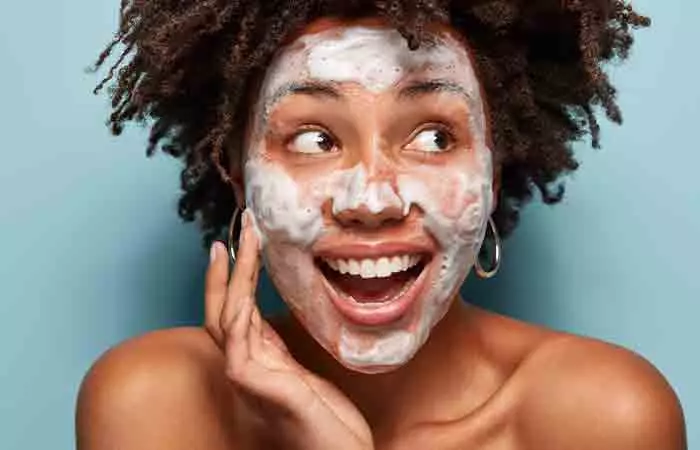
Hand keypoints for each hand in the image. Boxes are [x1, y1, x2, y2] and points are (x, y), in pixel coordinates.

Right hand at [205, 209, 372, 449]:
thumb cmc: (327, 426)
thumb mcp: (304, 378)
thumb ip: (281, 353)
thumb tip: (270, 323)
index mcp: (260, 364)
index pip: (235, 314)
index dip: (232, 280)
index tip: (236, 245)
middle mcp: (247, 367)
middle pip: (222, 310)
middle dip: (227, 269)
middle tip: (237, 229)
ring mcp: (247, 377)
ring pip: (228, 315)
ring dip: (236, 274)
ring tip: (243, 238)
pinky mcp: (255, 385)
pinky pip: (238, 339)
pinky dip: (237, 308)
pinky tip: (242, 281)